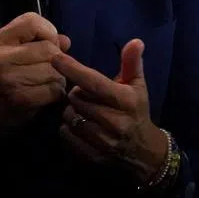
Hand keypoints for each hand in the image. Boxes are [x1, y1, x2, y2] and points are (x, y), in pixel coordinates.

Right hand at [0, 12, 70, 155]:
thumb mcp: (9, 56)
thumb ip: (37, 43)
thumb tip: (65, 40)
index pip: (32, 21)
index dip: (48, 32)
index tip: (47, 46)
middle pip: (49, 48)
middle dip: (56, 61)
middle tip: (48, 72)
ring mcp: (8, 77)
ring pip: (55, 69)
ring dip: (58, 79)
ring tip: (46, 85)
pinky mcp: (20, 98)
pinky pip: (54, 89)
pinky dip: (56, 94)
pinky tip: (46, 97)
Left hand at [51, 38, 168, 184]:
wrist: (143, 153)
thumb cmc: (136, 112)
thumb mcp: (137, 86)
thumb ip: (132, 63)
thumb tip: (136, 41)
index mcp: (125, 101)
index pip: (93, 82)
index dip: (73, 69)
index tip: (55, 58)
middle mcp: (114, 121)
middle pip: (76, 98)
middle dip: (76, 93)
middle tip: (86, 95)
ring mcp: (102, 141)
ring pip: (69, 117)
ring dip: (72, 111)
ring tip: (84, 111)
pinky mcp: (92, 156)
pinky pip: (66, 135)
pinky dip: (68, 128)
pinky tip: (79, 126)